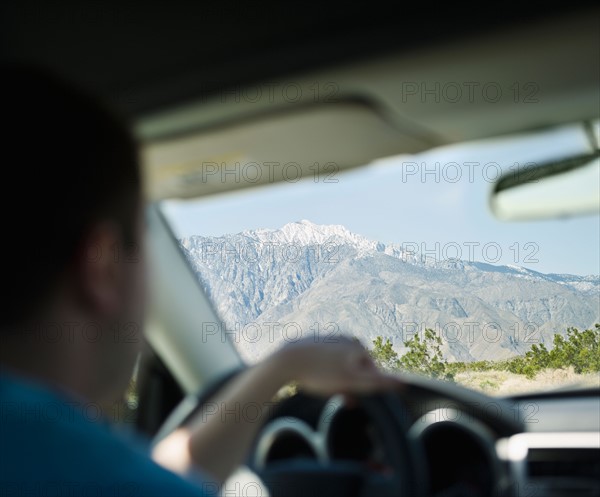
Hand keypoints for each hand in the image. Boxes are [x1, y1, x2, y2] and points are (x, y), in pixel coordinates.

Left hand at [273, 335, 402, 395]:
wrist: (285, 361)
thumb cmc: (320, 373)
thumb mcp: (352, 382)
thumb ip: (378, 383)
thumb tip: (404, 383)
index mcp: (358, 346)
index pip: (372, 372)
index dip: (364, 388)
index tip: (351, 398)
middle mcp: (346, 338)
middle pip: (355, 368)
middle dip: (349, 383)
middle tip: (335, 395)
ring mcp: (329, 338)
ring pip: (340, 365)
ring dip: (336, 378)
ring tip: (322, 387)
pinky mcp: (314, 342)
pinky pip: (325, 360)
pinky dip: (323, 371)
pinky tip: (313, 379)